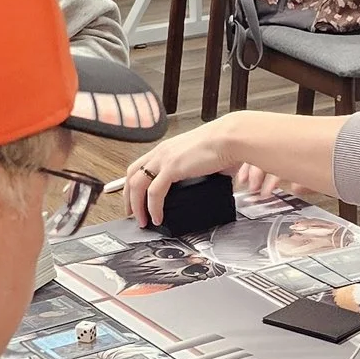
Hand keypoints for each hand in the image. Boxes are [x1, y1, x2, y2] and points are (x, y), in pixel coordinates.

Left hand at [124, 118, 245, 226]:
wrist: (231, 137)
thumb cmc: (223, 145)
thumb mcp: (201, 159)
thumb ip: (197, 171)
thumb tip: (205, 183)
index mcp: (167, 149)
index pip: (139, 166)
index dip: (132, 185)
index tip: (134, 199)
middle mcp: (161, 152)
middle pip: (131, 176)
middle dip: (128, 197)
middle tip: (131, 213)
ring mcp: (164, 159)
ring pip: (137, 185)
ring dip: (136, 206)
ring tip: (142, 221)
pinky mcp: (172, 168)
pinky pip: (154, 193)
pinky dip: (153, 208)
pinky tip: (157, 218)